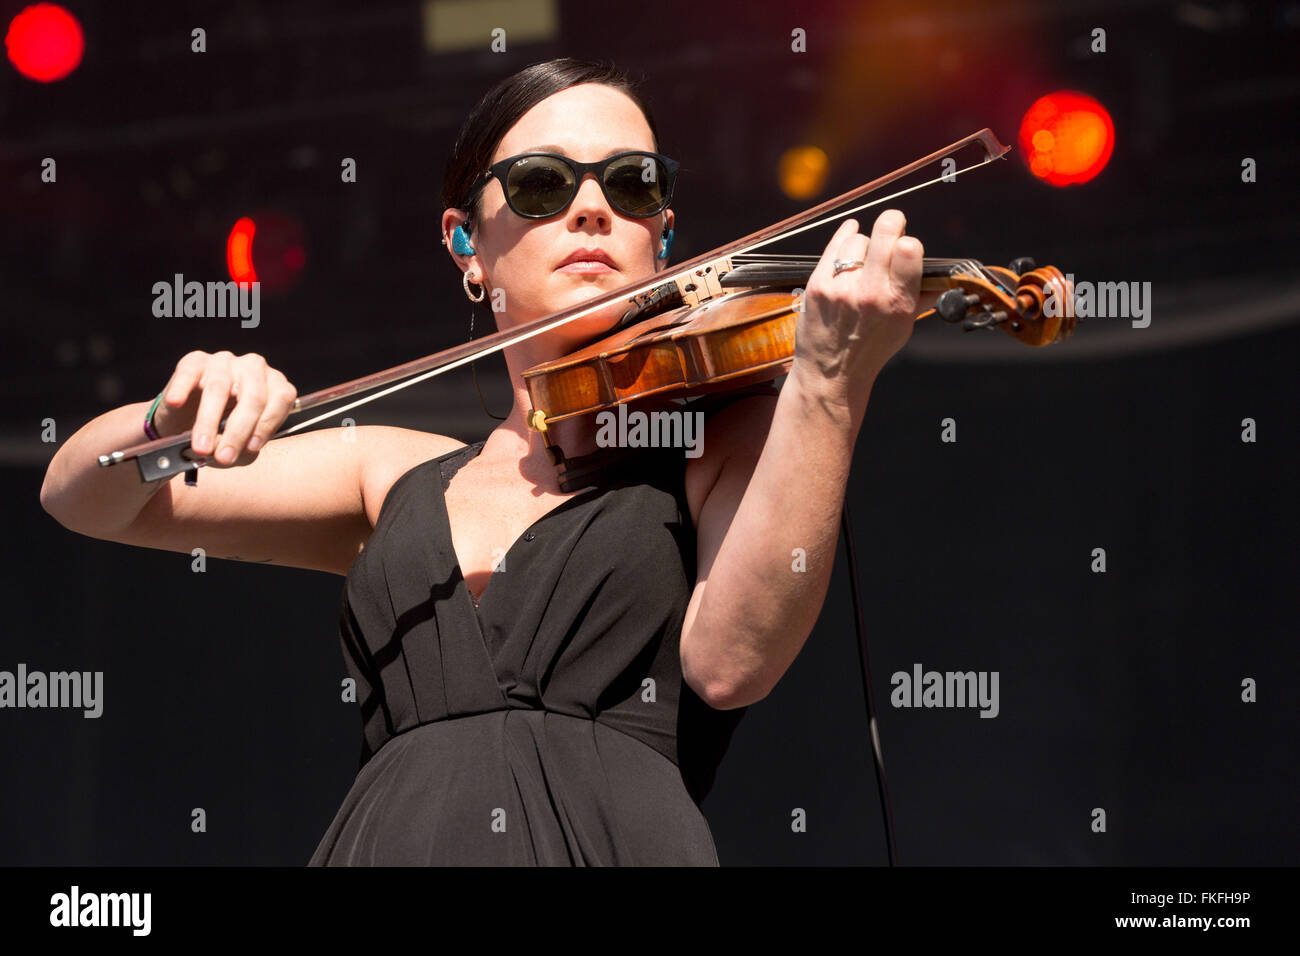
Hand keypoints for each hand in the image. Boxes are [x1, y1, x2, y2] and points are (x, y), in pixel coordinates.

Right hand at [153, 350, 297, 465]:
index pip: (281, 398)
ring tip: (201, 447)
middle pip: (253, 397)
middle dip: (238, 431)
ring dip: (208, 421)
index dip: (267, 424)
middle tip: (223, 457)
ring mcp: (225, 362)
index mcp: (274, 385)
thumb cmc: (223, 432)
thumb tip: (227, 452)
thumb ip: (242, 449)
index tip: (251, 448)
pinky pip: (189, 372)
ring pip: (220, 388)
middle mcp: (254, 369)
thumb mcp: (240, 445)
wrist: (187, 423)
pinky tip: (176, 402)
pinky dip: (182, 388)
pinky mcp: (195, 361)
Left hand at [792, 210, 934, 404]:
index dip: (908, 240)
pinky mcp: (817, 285)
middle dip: (891, 222)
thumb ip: (923, 296)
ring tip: (864, 260)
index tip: (906, 243)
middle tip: (893, 224)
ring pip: (857, 239)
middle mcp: (869, 294)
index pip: (909, 250)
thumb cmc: (871, 349)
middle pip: (884, 233)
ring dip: (864, 244)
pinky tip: (850, 234)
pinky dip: (844, 237)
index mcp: (897, 304)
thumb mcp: (904, 327)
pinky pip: (833, 246)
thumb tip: (945, 273)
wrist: (830, 374)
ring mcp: (840, 288)